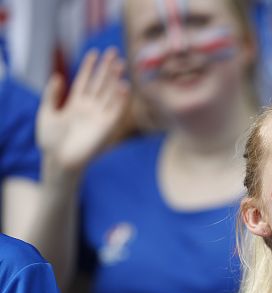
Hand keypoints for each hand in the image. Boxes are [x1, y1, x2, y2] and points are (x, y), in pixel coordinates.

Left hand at [37, 48, 128, 172]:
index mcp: (74, 103)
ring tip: (120, 64)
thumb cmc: (50, 140)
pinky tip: (123, 85)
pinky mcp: (107, 126)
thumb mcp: (45, 114)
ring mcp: (99, 115)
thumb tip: (57, 77)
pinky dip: (121, 98)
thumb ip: (51, 95)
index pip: (84, 80)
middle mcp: (89, 107)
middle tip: (114, 51)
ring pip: (109, 92)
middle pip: (100, 83)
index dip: (89, 66)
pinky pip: (116, 109)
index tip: (94, 52)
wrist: (60, 160)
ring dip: (115, 78)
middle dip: (106, 67)